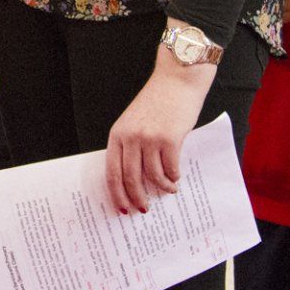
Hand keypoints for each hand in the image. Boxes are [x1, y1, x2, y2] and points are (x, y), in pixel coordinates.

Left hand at [103, 54, 212, 213]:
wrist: (177, 79)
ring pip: (152, 176)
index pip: (112, 171)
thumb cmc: (158, 101)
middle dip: (137, 198)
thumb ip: (132, 146)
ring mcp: (149, 138)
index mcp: (118, 134)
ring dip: (162, 189)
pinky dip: (173, 178)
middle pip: (130, 178)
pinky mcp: (169, 138)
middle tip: (144, 209)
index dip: (116, 194)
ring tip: (169, 190)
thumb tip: (137, 180)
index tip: (122, 208)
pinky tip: (176, 178)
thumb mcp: (135, 122)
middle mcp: (130, 137)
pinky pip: (170, 169)